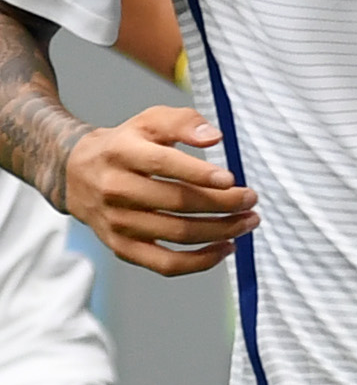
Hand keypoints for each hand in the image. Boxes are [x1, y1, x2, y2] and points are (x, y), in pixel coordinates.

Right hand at [64, 107, 257, 276]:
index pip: (164, 164)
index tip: (232, 179)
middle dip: (223, 204)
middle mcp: (115, 189)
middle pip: (177, 202)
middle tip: (251, 200)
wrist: (77, 173)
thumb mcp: (149, 121)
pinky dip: (200, 261)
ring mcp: (117, 222)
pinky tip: (226, 248)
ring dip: (220, 231)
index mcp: (122, 153)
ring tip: (248, 221)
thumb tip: (215, 137)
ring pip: (177, 234)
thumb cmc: (125, 145)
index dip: (200, 173)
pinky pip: (164, 263)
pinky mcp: (122, 247)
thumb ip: (184, 122)